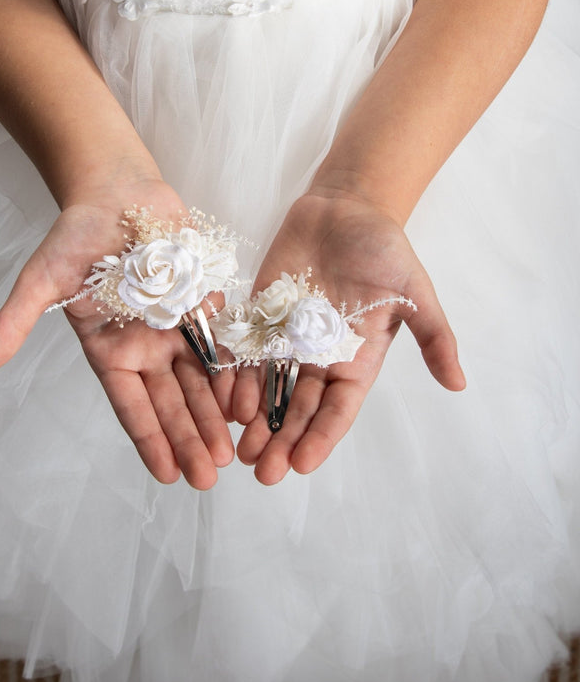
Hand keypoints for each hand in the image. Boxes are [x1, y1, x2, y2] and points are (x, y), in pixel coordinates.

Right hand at [0, 180, 234, 489]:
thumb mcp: (41, 279)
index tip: (167, 475)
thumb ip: (17, 320)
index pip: (132, 406)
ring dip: (215, 416)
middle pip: (172, 402)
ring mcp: (178, 330)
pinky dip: (236, 373)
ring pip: (201, 382)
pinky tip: (249, 402)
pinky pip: (224, 344)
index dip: (150, 440)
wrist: (116, 192)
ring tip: (230, 451)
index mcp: (111, 352)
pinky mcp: (205, 306)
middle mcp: (147, 348)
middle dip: (189, 438)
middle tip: (208, 475)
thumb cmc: (75, 236)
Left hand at [233, 192, 465, 484]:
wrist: (346, 209)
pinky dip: (234, 379)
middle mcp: (319, 359)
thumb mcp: (415, 292)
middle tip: (263, 472)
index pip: (337, 409)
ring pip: (268, 390)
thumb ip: (433, 337)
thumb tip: (459, 383)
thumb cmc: (385, 249)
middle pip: (298, 409)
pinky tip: (222, 403)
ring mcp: (286, 340)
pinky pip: (245, 355)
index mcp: (355, 361)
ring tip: (239, 449)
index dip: (320, 436)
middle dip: (281, 440)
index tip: (302, 464)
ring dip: (254, 421)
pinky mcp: (259, 318)